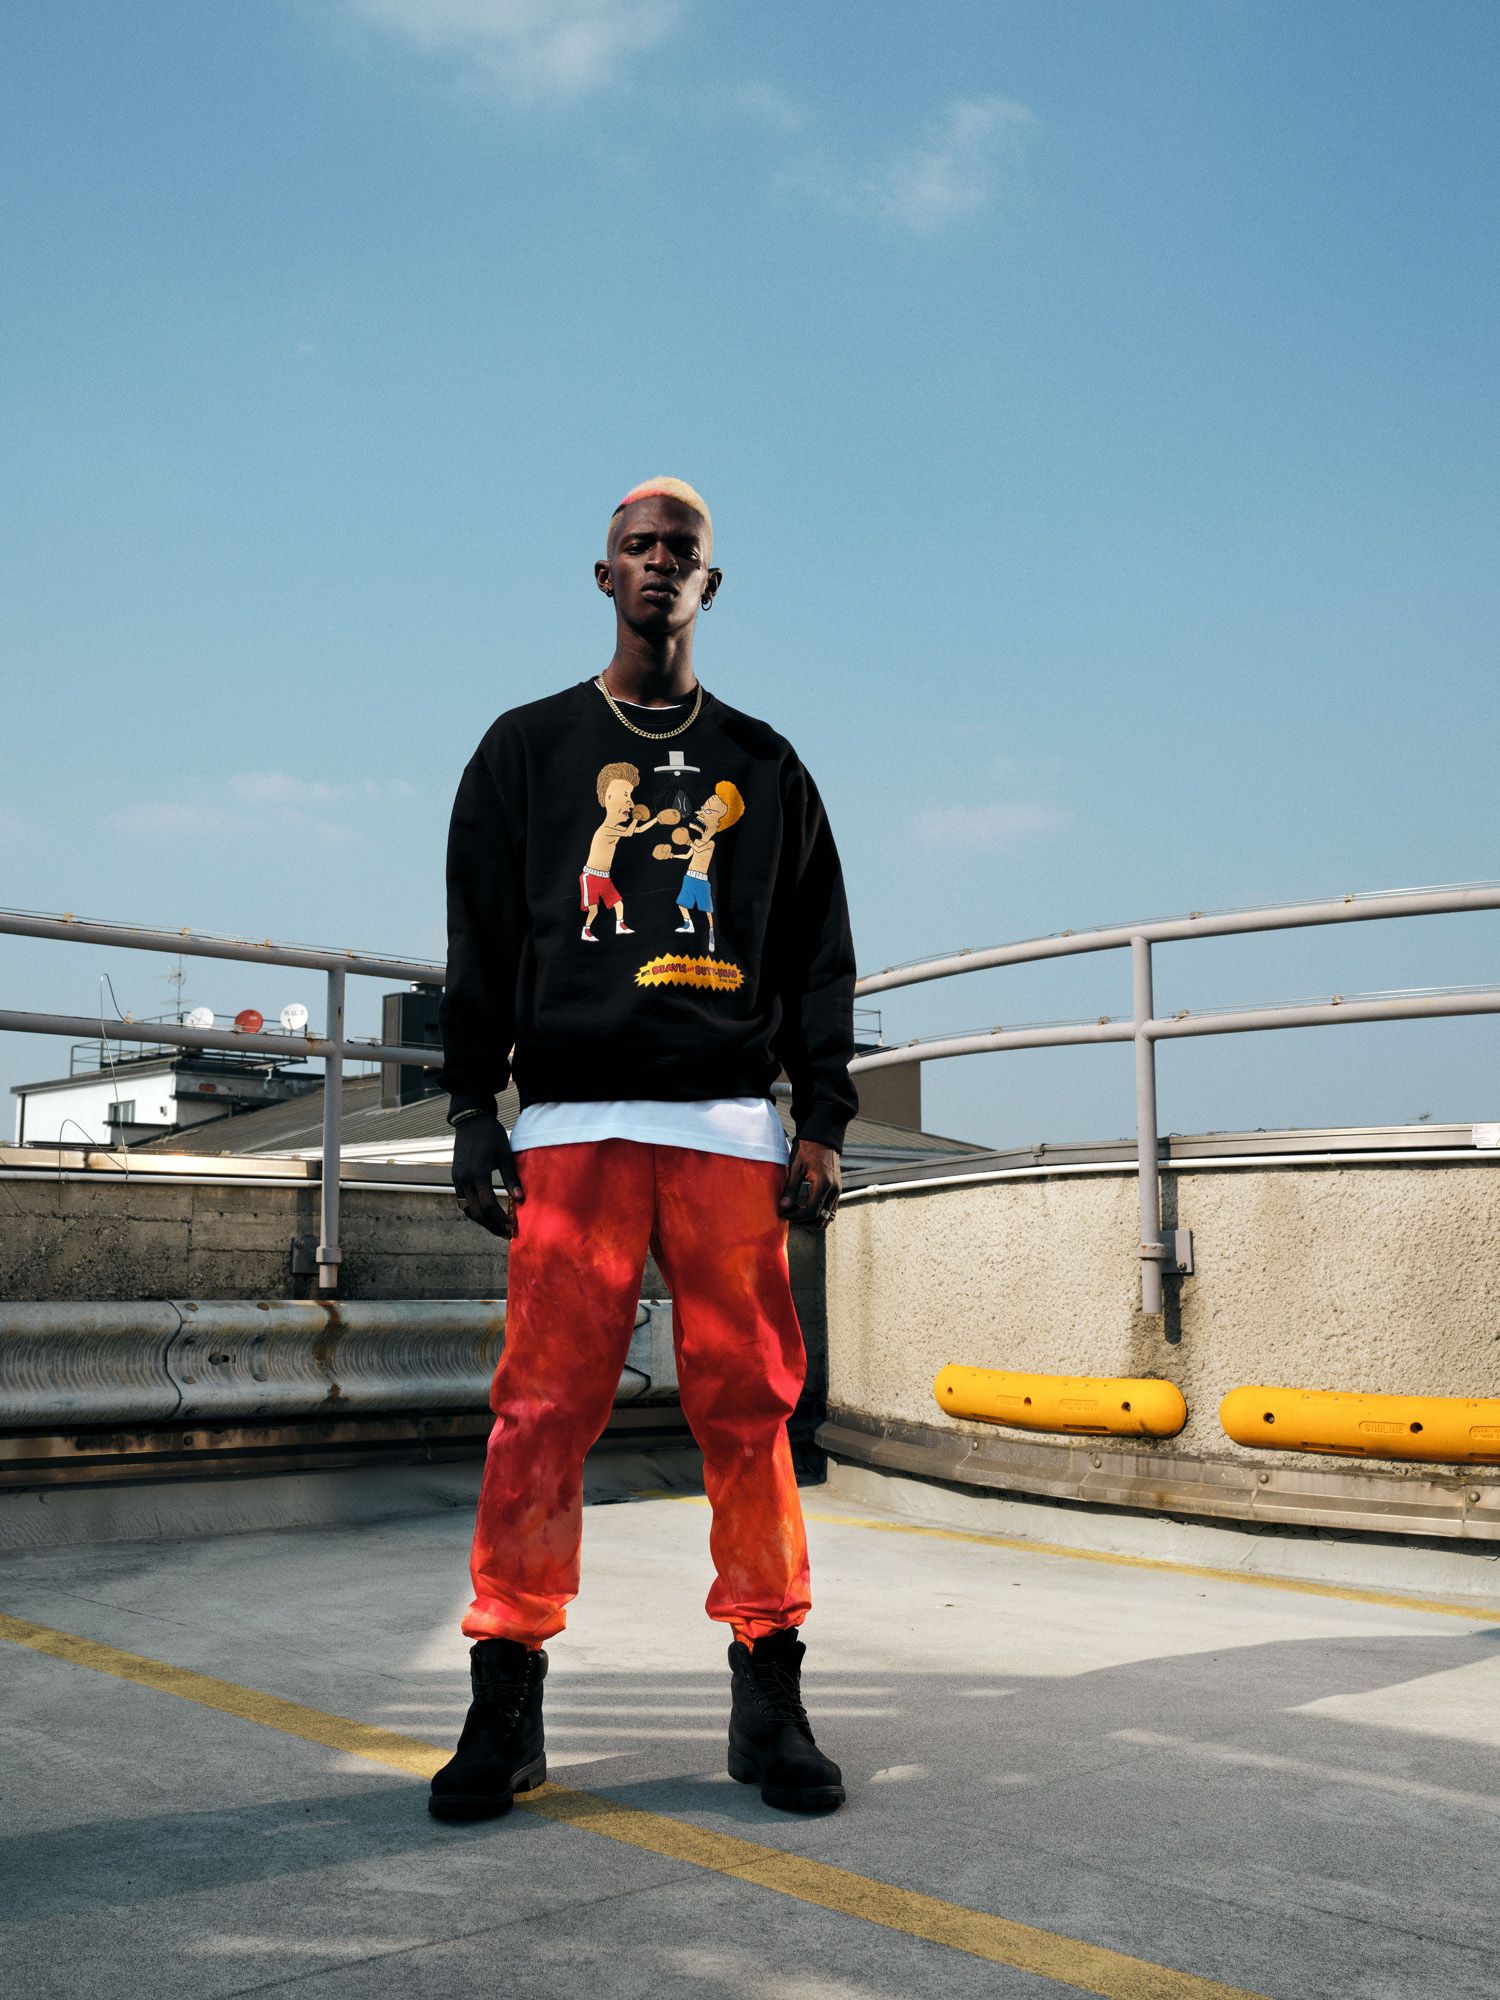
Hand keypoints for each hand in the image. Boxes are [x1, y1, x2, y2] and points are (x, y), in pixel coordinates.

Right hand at [451, 1115, 524, 1238]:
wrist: (471, 1120)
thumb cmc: (491, 1135)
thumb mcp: (505, 1155)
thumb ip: (511, 1178)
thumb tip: (520, 1199)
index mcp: (477, 1174)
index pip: (488, 1206)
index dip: (500, 1219)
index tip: (512, 1227)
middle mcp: (464, 1179)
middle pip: (476, 1213)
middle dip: (491, 1226)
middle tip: (506, 1233)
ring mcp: (457, 1178)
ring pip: (467, 1209)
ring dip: (482, 1221)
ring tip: (497, 1227)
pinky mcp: (455, 1176)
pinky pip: (463, 1200)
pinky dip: (474, 1210)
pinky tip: (486, 1214)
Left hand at [778, 1139, 840, 1228]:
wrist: (823, 1138)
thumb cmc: (808, 1149)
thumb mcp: (796, 1167)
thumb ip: (790, 1189)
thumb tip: (783, 1207)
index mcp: (823, 1185)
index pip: (811, 1212)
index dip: (796, 1217)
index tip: (783, 1213)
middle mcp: (834, 1190)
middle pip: (821, 1219)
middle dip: (804, 1222)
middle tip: (789, 1215)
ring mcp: (837, 1191)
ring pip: (828, 1217)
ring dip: (812, 1220)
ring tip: (796, 1212)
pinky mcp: (837, 1190)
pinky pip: (830, 1210)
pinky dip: (818, 1214)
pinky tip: (804, 1208)